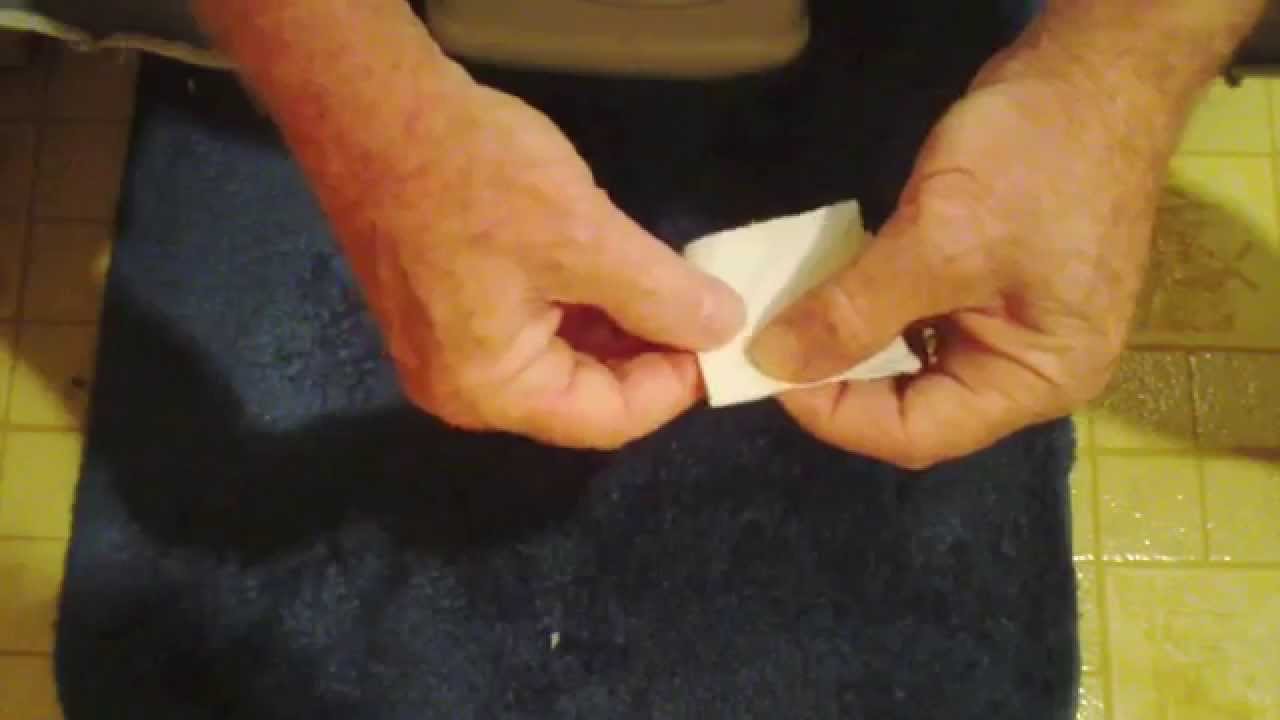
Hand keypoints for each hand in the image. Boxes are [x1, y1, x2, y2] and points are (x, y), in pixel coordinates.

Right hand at [334, 81, 744, 448]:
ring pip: (558, 359)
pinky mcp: (442, 309)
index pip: (608, 421)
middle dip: (647, 354)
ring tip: (667, 284)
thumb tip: (725, 327)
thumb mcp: (586, 238)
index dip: (675, 385)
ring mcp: (445, 349)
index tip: (720, 334)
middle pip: (581, 396)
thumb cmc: (476, 178)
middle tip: (700, 306)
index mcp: (491, 391)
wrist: (369, 107)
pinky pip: (527, 328)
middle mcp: (463, 389)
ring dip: (616, 327)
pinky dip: (577, 305)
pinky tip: (612, 268)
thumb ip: (663, 296)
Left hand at [748, 52, 1168, 468]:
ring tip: (789, 317)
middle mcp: (1027, 371)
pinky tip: (830, 285)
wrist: (1094, 72)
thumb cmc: (1035, 162)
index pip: (919, 433)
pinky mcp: (990, 287)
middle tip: (770, 347)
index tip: (769, 369)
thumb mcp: (940, 240)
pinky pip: (919, 319)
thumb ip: (853, 310)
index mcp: (1038, 381)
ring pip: (909, 361)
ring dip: (849, 340)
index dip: (835, 414)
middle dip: (838, 379)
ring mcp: (1011, 328)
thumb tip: (769, 362)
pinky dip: (871, 306)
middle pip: (913, 405)